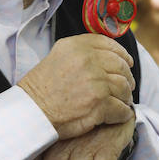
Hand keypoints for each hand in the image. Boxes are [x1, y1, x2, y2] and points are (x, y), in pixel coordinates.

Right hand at [18, 34, 134, 139]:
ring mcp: (96, 82)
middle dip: (127, 77)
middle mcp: (88, 61)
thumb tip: (107, 55)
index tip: (127, 62)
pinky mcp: (100, 104)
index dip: (122, 54)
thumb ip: (81, 52)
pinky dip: (123, 113)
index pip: (109, 44)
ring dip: (125, 96)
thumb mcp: (57, 57)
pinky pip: (122, 108)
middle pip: (120, 66)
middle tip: (127, 86)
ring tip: (122, 101)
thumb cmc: (40, 89)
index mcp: (77, 46)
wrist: (31, 113)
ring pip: (124, 87)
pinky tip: (120, 115)